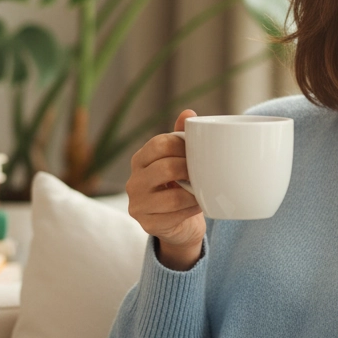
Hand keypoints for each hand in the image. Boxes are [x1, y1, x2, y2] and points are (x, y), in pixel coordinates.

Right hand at [126, 109, 205, 269]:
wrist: (179, 224)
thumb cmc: (179, 186)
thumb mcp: (179, 160)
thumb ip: (182, 137)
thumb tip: (189, 113)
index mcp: (140, 160)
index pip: (159, 144)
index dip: (182, 145)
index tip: (197, 151)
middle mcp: (133, 181)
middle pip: (165, 168)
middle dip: (190, 169)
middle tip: (204, 172)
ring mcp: (138, 205)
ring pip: (172, 196)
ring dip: (194, 193)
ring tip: (203, 190)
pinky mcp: (148, 225)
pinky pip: (176, 215)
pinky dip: (192, 209)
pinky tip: (199, 205)